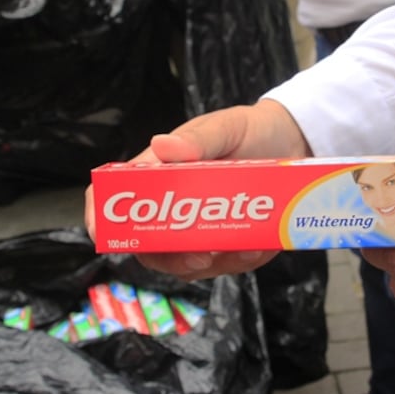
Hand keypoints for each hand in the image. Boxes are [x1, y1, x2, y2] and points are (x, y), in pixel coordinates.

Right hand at [84, 100, 309, 278]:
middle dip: (171, 260)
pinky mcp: (232, 244)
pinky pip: (229, 265)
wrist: (292, 140)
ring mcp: (202, 230)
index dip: (103, 219)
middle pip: (151, 248)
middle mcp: (174, 209)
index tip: (102, 235)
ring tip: (246, 247)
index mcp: (160, 176)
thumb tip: (161, 145)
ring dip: (216, 263)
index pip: (118, 202)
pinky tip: (261, 245)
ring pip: (190, 265)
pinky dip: (244, 260)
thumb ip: (197, 140)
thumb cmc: (248, 130)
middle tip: (200, 257)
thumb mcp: (224, 128)